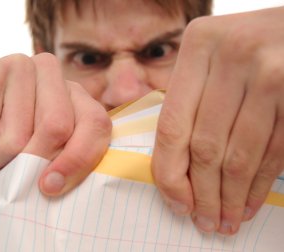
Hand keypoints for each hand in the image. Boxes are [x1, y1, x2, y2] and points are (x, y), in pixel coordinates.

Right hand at [0, 53, 110, 195]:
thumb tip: (59, 185)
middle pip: (58, 128)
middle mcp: (49, 74)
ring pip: (17, 137)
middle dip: (28, 166)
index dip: (79, 159)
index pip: (95, 124)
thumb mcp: (31, 157)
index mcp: (71, 94)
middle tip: (6, 183)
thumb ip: (55, 161)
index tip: (50, 188)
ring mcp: (16, 67)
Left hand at [152, 7, 283, 234]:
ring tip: (226, 221)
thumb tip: (173, 169)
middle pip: (205, 146)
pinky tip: (249, 203)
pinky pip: (274, 153)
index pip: (172, 126)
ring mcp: (270, 72)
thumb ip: (189, 100)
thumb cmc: (247, 48)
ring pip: (240, 156)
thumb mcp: (211, 59)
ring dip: (232, 197)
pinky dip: (259, 185)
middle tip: (204, 221)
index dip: (171, 173)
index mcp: (199, 45)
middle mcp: (232, 55)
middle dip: (204, 194)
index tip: (177, 203)